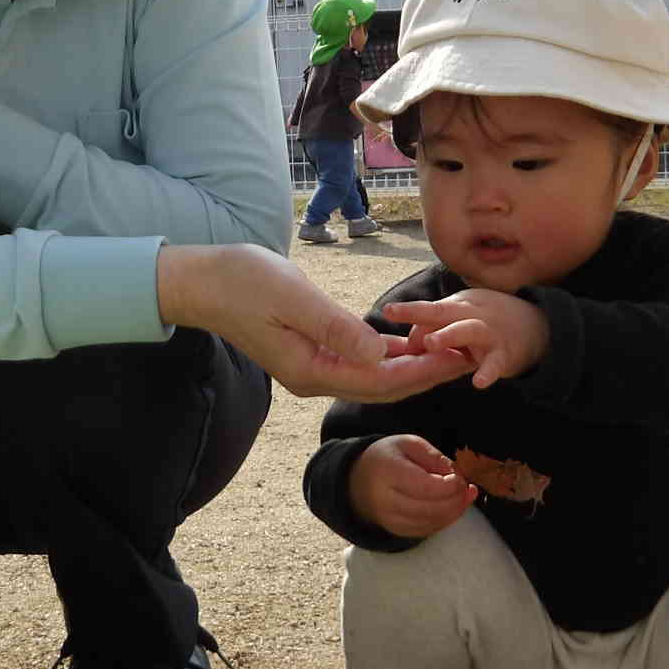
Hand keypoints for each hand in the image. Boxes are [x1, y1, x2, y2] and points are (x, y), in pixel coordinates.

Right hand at [156, 243, 467, 403]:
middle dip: (425, 373)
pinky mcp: (307, 352)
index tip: (458, 357)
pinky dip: (385, 356)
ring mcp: (309, 367)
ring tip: (447, 350)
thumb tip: (380, 353)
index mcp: (311, 370)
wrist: (202, 282)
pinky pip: (356, 362)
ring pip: (371, 376)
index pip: (381, 379)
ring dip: (409, 365)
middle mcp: (313, 377)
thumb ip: (336, 328)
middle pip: (381, 385)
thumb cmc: (243, 282)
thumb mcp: (293, 298)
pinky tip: (408, 345)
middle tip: (466, 357)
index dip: (423, 370)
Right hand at [349, 434, 478, 538]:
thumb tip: (457, 475)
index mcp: (388, 472)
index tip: (460, 478)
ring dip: (454, 511)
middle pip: (431, 508)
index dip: (450, 485)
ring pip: (431, 522)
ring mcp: (390, 519)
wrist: (358, 481)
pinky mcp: (397, 531)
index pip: (425, 486)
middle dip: (456, 500)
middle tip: (467, 488)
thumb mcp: (409, 444)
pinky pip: (427, 530)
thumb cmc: (387, 458)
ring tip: (464, 497)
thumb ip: (434, 457)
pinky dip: (444, 520)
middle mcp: (386, 500)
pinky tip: (451, 507)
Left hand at [382, 287, 549, 388]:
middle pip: (443, 312)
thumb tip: (407, 345)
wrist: (538, 326)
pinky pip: (495, 364)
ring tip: (431, 344)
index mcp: (459, 305)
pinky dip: (488, 372)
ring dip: (448, 335)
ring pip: (468, 330)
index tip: (387, 311)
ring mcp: (490, 334)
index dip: (409, 312)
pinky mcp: (505, 354)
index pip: (431, 308)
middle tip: (394, 314)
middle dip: (419, 313)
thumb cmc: (489, 321)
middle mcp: (473, 315)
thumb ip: (436, 328)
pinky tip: (478, 382)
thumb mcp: (464, 317)